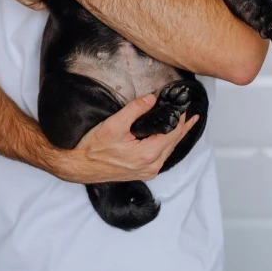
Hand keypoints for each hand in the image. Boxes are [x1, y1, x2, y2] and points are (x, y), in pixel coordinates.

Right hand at [58, 93, 199, 183]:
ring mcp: (148, 171)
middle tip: (191, 113)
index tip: (187, 107)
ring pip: (169, 150)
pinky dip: (167, 144)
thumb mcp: (114, 124)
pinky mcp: (142, 172)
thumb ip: (135, 110)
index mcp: (147, 154)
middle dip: (183, 127)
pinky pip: (161, 156)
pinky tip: (167, 137)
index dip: (181, 120)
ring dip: (177, 136)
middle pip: (174, 142)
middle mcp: (151, 166)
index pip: (173, 134)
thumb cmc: (94, 149)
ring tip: (185, 123)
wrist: (80, 167)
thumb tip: (152, 98)